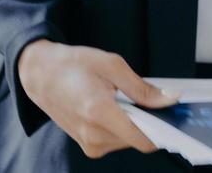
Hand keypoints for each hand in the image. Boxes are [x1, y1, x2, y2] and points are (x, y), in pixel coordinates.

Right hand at [17, 38, 180, 158]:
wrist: (39, 74)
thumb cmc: (72, 65)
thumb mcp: (111, 65)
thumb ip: (142, 88)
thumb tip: (169, 100)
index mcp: (99, 112)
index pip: (143, 138)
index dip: (162, 129)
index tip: (172, 116)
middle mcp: (93, 134)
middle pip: (138, 139)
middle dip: (148, 121)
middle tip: (145, 99)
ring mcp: (89, 144)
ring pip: (129, 141)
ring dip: (134, 123)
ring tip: (121, 100)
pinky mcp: (88, 146)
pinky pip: (117, 141)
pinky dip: (123, 127)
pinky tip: (113, 108)